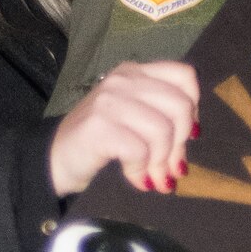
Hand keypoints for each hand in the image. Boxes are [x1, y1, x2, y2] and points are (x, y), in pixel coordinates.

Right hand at [49, 61, 198, 198]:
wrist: (54, 159)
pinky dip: (140, 170)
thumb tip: (195, 136)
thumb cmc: (100, 142)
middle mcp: (123, 79)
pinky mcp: (98, 126)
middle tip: (171, 168)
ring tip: (152, 177)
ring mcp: (109, 101)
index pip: (185, 76)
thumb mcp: (134, 119)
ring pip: (162, 131)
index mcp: (136, 72)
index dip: (194, 109)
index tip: (187, 136)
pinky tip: (136, 178)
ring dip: (160, 162)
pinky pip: (139, 150)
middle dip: (181, 145)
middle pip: (180, 107)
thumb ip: (163, 117)